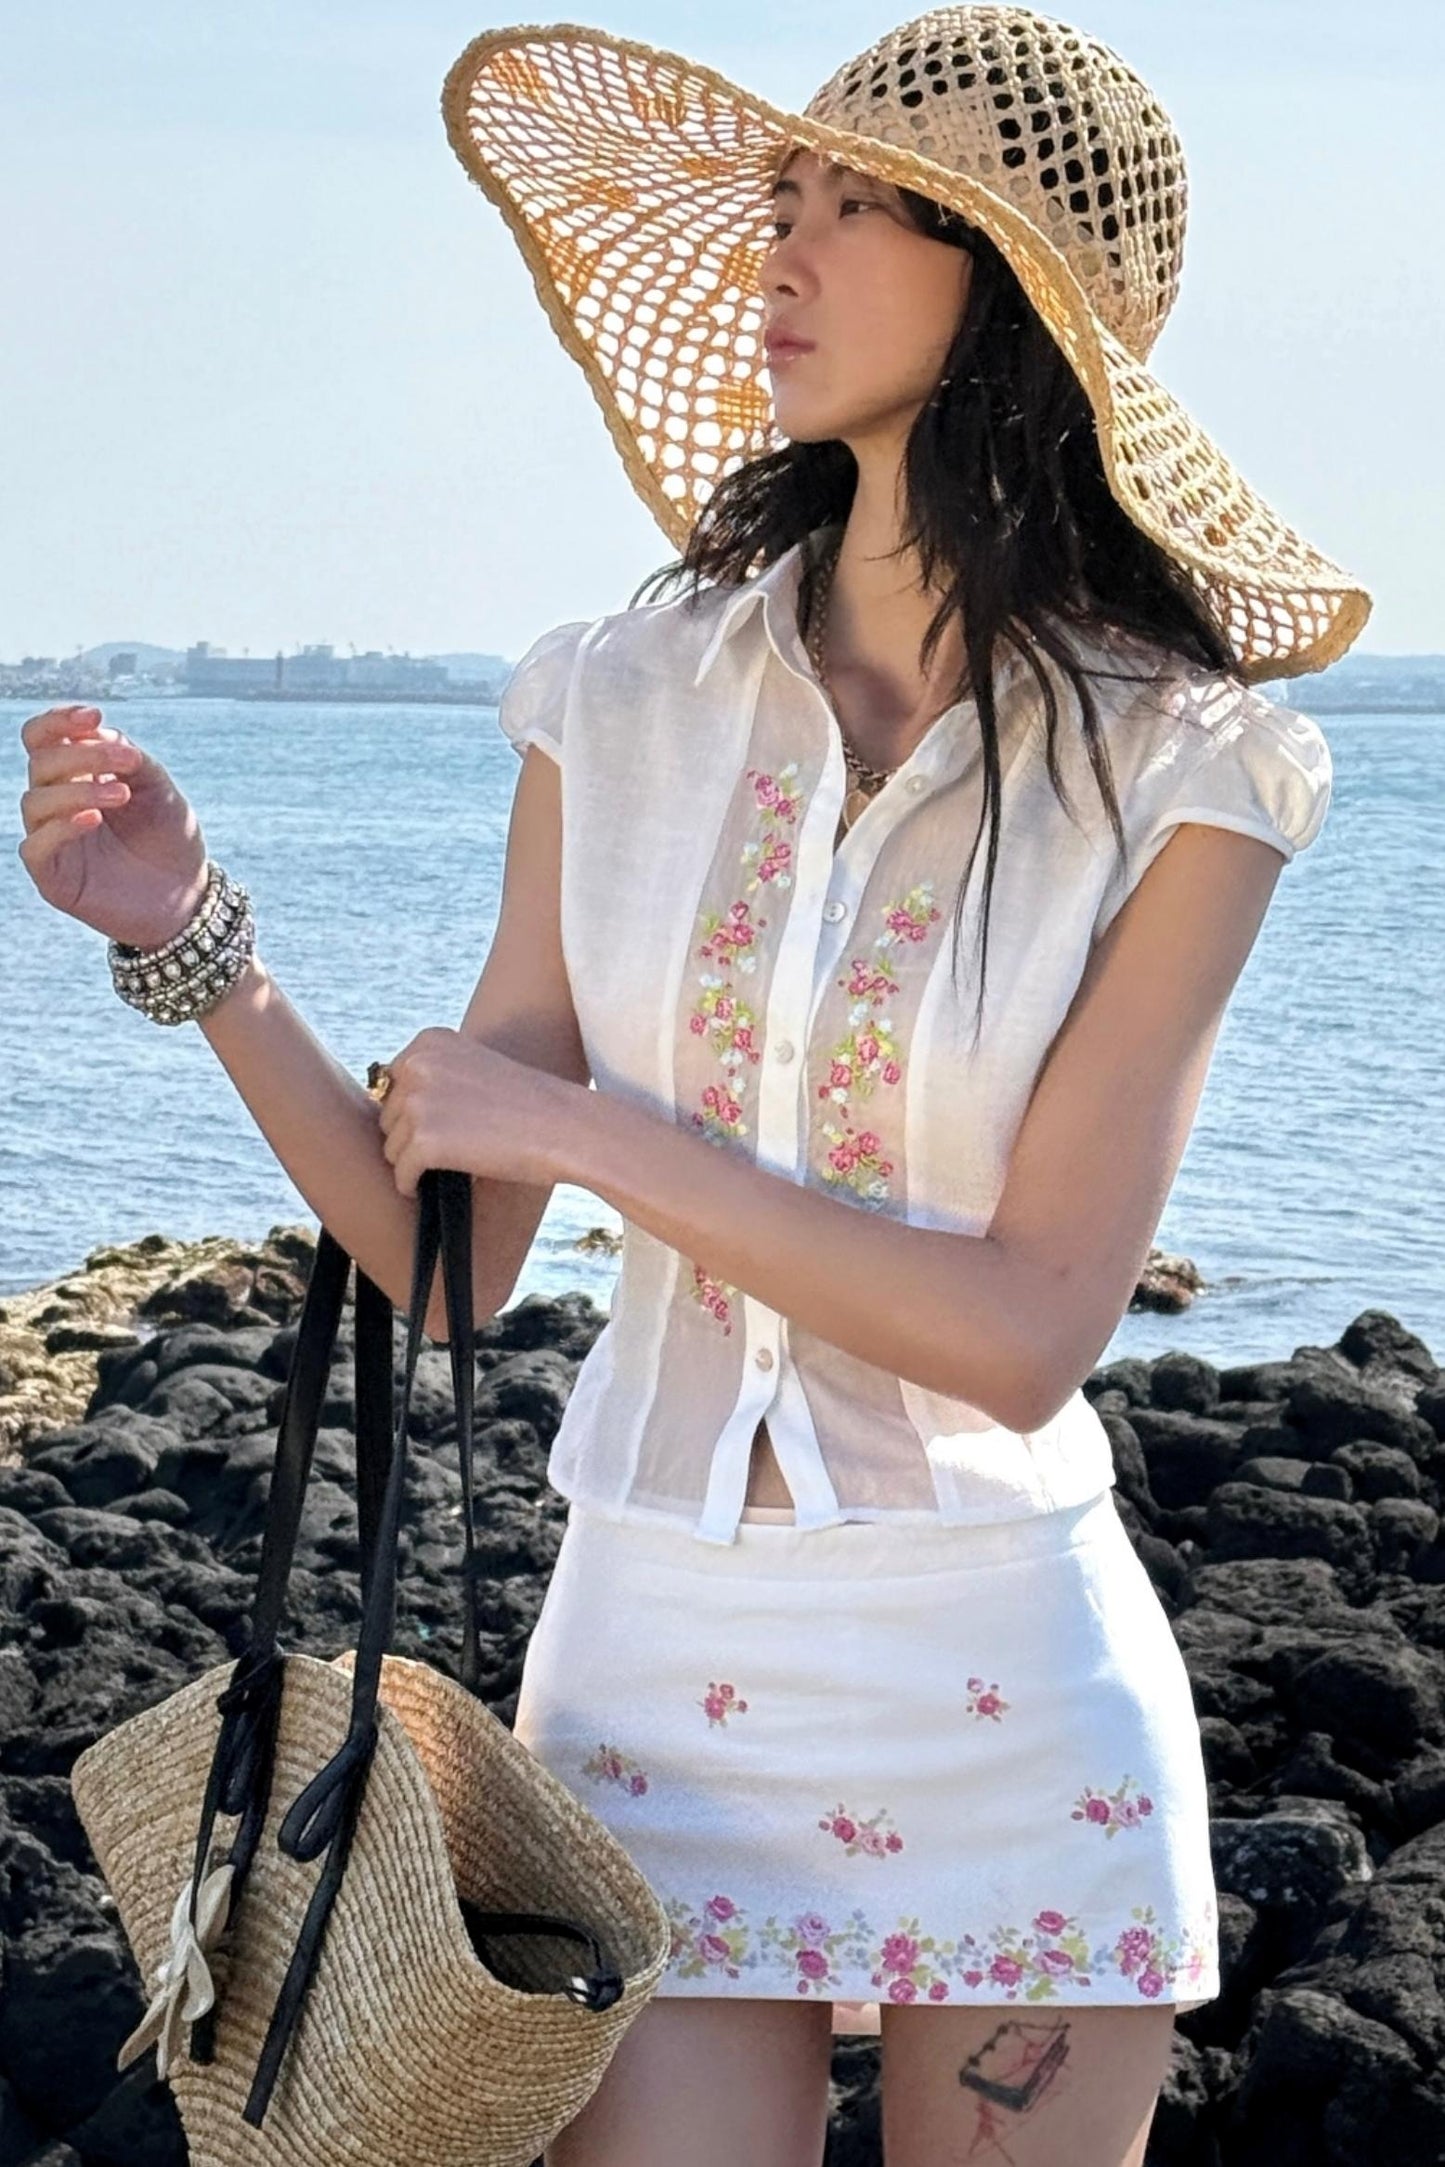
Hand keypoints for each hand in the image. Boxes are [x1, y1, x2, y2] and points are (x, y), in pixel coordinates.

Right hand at [17, 703, 210, 948]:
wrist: (188, 897)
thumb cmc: (171, 839)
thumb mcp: (159, 788)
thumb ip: (128, 756)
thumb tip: (96, 731)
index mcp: (76, 777)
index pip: (43, 739)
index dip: (59, 721)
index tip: (94, 715)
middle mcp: (57, 804)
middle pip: (41, 763)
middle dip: (84, 755)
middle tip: (128, 760)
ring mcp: (52, 840)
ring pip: (35, 801)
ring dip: (79, 790)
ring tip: (124, 795)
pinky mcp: (53, 877)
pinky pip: (35, 846)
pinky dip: (61, 827)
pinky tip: (93, 819)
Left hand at [373, 1027, 575, 1197]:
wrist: (566, 1128)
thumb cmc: (528, 1104)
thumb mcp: (475, 1068)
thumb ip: (434, 1074)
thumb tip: (383, 1096)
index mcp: (429, 1040)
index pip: (393, 1085)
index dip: (419, 1112)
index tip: (453, 1122)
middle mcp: (418, 1065)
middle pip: (388, 1118)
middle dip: (415, 1138)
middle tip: (460, 1145)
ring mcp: (419, 1102)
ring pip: (392, 1148)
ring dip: (418, 1163)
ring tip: (459, 1161)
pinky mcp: (423, 1140)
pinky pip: (401, 1175)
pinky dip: (415, 1186)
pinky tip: (442, 1185)